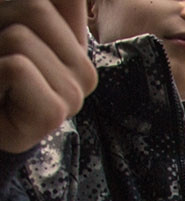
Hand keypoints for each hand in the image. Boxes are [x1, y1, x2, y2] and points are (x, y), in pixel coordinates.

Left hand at [0, 0, 97, 153]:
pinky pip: (17, 66)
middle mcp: (84, 73)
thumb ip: (37, 8)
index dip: (21, 6)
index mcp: (77, 48)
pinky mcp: (53, 114)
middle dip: (1, 19)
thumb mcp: (11, 25)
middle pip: (36, 8)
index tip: (13, 28)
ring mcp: (73, 96)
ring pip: (20, 37)